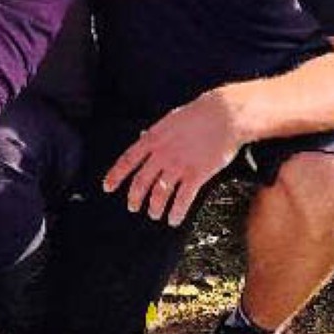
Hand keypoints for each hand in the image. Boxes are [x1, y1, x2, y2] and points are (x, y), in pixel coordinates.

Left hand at [103, 90, 245, 226]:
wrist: (226, 114)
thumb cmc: (199, 115)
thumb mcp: (170, 119)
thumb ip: (156, 133)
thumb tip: (141, 137)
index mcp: (153, 138)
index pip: (128, 160)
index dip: (116, 175)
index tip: (107, 187)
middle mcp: (162, 153)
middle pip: (141, 182)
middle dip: (135, 198)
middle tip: (133, 207)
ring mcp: (179, 165)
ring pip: (159, 193)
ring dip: (155, 207)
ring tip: (155, 214)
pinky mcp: (197, 174)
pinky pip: (183, 199)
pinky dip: (177, 212)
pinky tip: (174, 219)